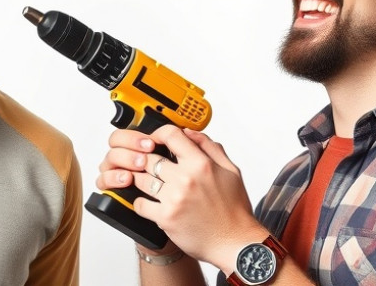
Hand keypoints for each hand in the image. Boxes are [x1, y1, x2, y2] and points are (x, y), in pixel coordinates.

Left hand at [97, 125, 265, 268]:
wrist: (235, 244)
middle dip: (146, 159)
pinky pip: (140, 204)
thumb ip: (210, 147)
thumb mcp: (230, 171)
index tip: (156, 140)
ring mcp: (174, 199)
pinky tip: (148, 202)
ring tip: (148, 183)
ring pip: (141, 179)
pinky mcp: (166, 218)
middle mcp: (185, 179)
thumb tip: (189, 133)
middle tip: (148, 165)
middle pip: (150, 157)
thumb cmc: (234, 210)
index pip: (171, 135)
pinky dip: (140, 202)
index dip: (158, 134)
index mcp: (201, 164)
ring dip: (141, 180)